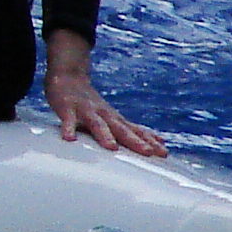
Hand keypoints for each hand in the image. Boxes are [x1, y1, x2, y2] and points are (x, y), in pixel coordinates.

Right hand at [42, 31, 166, 158]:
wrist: (68, 77)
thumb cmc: (92, 104)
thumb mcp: (113, 118)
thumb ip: (132, 130)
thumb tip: (159, 141)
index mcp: (115, 119)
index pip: (135, 131)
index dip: (149, 142)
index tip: (163, 153)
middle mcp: (104, 114)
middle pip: (121, 129)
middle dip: (135, 141)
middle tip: (148, 152)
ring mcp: (86, 111)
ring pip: (97, 124)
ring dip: (105, 135)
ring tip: (112, 148)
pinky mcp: (68, 109)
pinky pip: (68, 120)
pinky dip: (69, 128)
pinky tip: (69, 139)